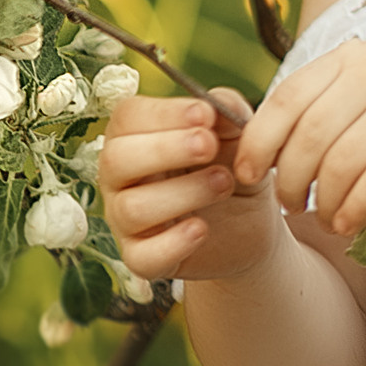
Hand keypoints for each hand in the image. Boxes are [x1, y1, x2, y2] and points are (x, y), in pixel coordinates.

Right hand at [98, 88, 288, 282]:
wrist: (250, 219)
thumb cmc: (231, 164)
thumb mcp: (237, 132)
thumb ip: (226, 111)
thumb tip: (215, 106)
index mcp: (133, 136)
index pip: (127, 117)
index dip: (164, 113)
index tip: (205, 114)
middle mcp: (120, 177)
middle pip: (115, 159)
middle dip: (164, 149)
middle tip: (209, 146)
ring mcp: (126, 221)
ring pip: (131, 208)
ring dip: (182, 192)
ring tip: (223, 182)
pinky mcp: (142, 259)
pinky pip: (142, 257)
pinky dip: (174, 242)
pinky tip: (202, 228)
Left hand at [234, 42, 365, 237]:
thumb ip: (327, 111)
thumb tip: (256, 147)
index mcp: (355, 56)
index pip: (286, 97)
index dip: (258, 141)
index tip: (246, 176)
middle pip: (307, 134)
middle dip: (288, 179)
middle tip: (292, 206)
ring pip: (339, 162)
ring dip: (324, 201)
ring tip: (327, 220)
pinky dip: (355, 209)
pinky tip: (351, 224)